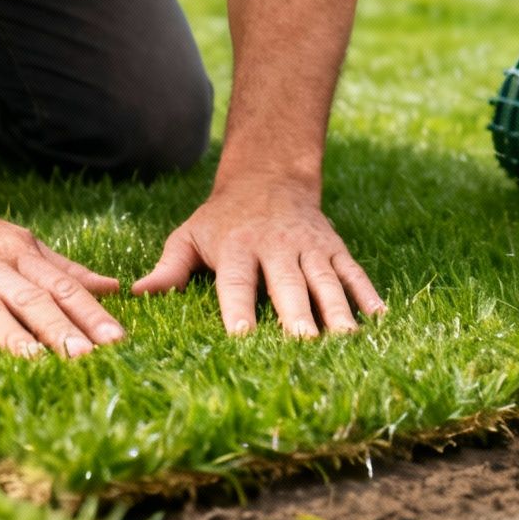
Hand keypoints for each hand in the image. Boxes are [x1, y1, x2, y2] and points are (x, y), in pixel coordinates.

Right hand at [0, 193, 122, 356]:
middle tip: (86, 357)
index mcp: (21, 254)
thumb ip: (65, 269)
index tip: (117, 341)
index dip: (91, 314)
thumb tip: (114, 288)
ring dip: (13, 335)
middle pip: (31, 299)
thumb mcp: (20, 243)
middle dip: (60, 329)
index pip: (63, 287)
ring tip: (36, 362)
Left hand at [132, 178, 384, 336]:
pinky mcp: (334, 247)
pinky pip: (353, 272)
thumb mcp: (189, 236)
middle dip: (295, 313)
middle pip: (287, 283)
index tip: (242, 336)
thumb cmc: (222, 220)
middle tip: (303, 343)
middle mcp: (276, 246)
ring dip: (336, 309)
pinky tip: (380, 320)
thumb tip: (138, 294)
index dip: (239, 307)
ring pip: (325, 280)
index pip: (237, 281)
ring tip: (345, 340)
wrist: (268, 176)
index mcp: (237, 247)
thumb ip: (168, 268)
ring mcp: (310, 246)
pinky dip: (368, 294)